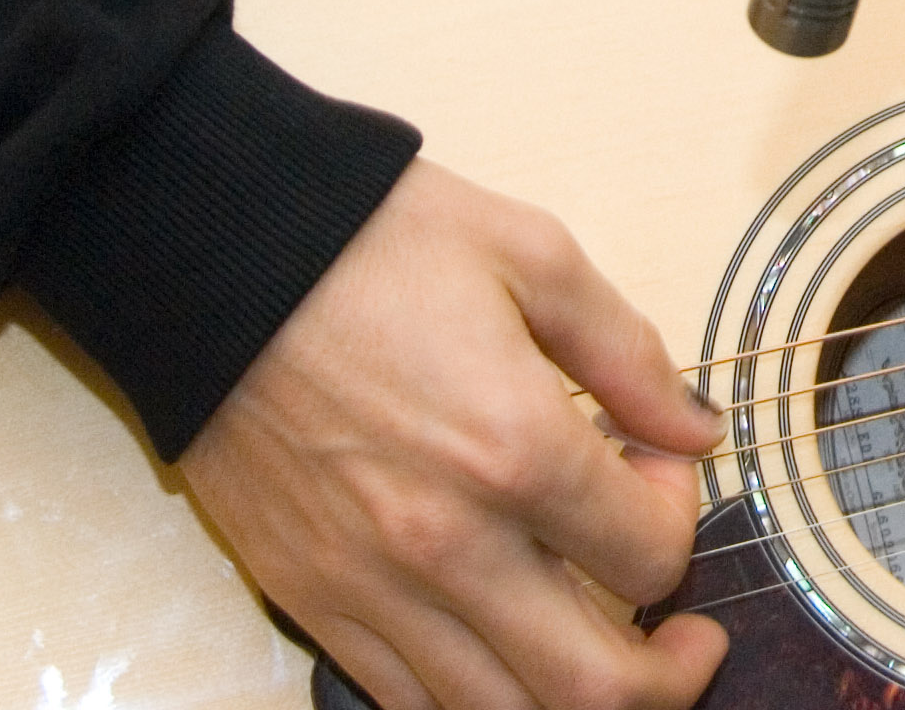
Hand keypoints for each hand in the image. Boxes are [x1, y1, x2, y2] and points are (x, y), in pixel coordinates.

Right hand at [179, 159, 727, 709]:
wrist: (212, 255)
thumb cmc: (369, 241)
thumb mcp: (533, 256)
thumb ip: (629, 355)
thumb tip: (692, 429)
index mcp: (515, 448)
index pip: (651, 557)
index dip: (680, 516)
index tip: (657, 466)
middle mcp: (446, 542)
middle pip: (594, 688)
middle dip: (668, 675)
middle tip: (686, 636)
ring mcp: (370, 586)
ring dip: (574, 695)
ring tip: (601, 643)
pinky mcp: (309, 599)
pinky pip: (408, 703)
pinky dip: (475, 696)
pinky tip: (501, 643)